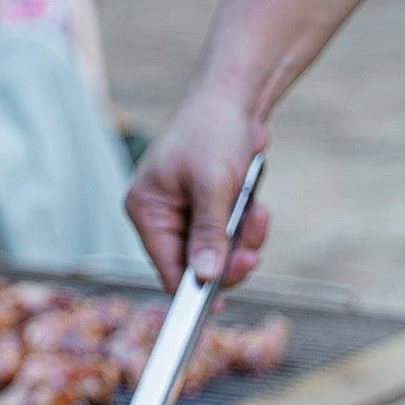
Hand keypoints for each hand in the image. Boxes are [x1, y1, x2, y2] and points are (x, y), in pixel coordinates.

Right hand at [125, 83, 270, 291]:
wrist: (236, 98)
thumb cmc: (214, 131)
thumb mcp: (213, 185)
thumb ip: (209, 233)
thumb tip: (205, 276)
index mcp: (146, 210)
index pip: (166, 267)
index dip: (193, 290)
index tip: (220, 306)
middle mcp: (162, 216)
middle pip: (197, 266)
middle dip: (230, 259)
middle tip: (253, 255)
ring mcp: (187, 215)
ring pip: (220, 255)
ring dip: (244, 241)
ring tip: (258, 214)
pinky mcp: (210, 211)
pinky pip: (232, 238)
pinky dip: (248, 228)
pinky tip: (257, 207)